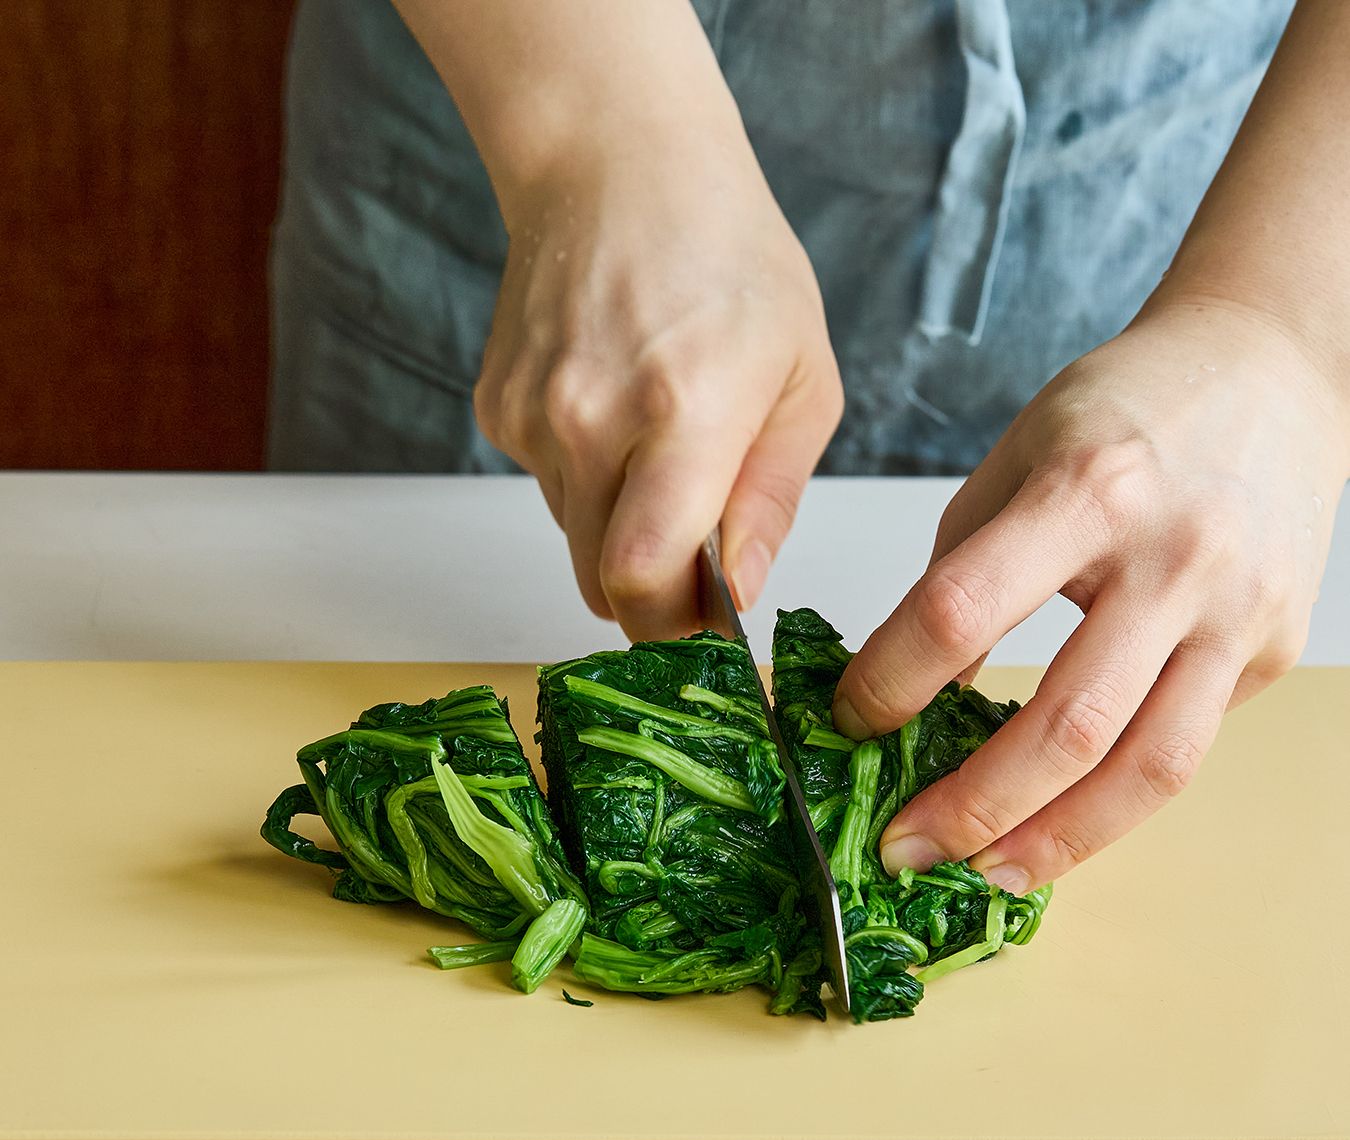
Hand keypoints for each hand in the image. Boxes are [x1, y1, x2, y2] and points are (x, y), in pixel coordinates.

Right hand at [473, 131, 841, 639]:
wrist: (618, 167)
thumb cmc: (730, 260)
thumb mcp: (804, 377)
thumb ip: (771, 497)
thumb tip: (741, 590)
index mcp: (683, 411)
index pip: (644, 578)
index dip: (675, 627)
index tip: (710, 628)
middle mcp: (591, 419)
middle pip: (600, 582)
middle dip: (653, 595)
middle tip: (698, 560)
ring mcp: (533, 415)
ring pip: (575, 539)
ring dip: (621, 529)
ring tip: (659, 447)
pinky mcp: (499, 409)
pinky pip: (548, 489)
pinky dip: (586, 480)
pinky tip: (614, 411)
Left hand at [833, 297, 1347, 892]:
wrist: (1269, 370)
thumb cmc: (1128, 409)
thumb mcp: (1018, 459)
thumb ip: (966, 570)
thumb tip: (923, 683)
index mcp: (1086, 490)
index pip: (960, 611)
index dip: (890, 682)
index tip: (848, 718)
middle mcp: (1172, 557)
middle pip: (1065, 721)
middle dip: (970, 806)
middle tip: (901, 847)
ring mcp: (1234, 612)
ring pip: (1146, 766)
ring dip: (1054, 842)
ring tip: (983, 876)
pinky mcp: (1272, 650)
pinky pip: (1185, 748)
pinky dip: (1114, 803)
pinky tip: (1057, 824)